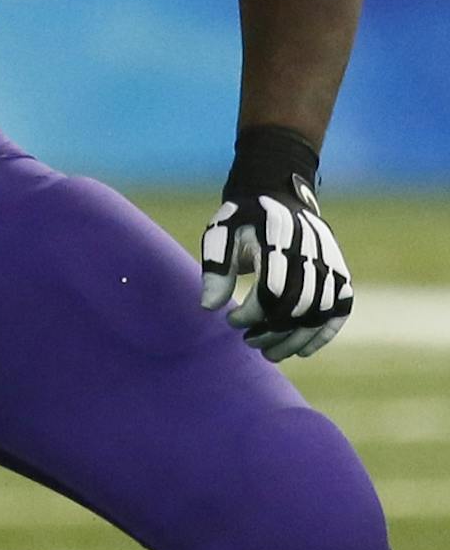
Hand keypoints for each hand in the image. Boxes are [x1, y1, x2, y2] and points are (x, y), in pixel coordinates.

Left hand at [200, 126, 352, 361]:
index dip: (253, 313)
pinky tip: (303, 351)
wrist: (277, 196)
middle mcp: (312, 251)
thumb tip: (209, 307)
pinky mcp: (341, 273)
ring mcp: (331, 263)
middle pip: (298, 305)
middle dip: (272, 331)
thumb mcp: (221, 234)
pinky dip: (325, 333)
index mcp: (280, 239)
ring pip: (320, 312)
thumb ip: (215, 268)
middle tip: (248, 342)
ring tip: (269, 353)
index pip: (273, 289)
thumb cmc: (243, 219)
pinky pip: (341, 309)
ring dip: (295, 339)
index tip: (231, 320)